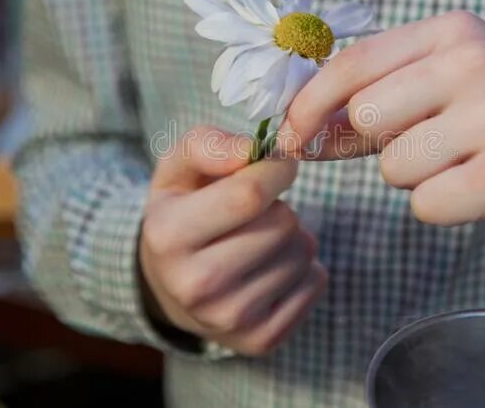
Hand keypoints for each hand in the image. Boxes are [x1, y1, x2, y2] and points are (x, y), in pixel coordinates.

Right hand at [140, 126, 326, 355]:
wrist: (172, 286)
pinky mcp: (261, 339)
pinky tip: (271, 267)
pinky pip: (316, 282)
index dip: (275, 169)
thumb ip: (208, 145)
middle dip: (280, 206)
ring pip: (303, 252)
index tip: (276, 164)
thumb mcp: (178, 170)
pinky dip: (304, 268)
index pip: (248, 195)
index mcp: (168, 236)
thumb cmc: (183, 213)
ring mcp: (229, 319)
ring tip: (261, 240)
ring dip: (293, 236)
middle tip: (258, 212)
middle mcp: (195, 286)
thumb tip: (251, 150)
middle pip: (282, 224)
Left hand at [279, 11, 484, 243]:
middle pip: (367, 115)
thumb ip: (368, 104)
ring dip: (414, 177)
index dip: (309, 104)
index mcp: (452, 32)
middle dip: (376, 144)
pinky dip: (440, 206)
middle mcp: (476, 63)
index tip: (288, 137)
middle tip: (421, 143)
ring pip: (394, 167)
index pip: (354, 62)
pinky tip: (477, 188)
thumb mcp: (436, 89)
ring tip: (460, 163)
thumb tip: (297, 133)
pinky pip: (425, 204)